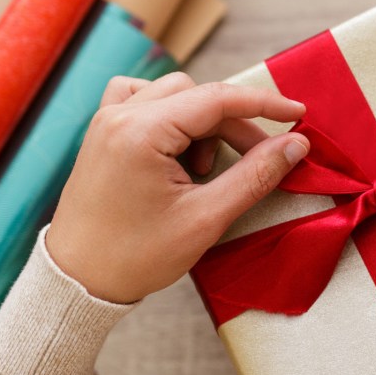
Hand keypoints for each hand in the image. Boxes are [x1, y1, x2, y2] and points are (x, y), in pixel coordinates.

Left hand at [46, 73, 309, 303]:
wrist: (77, 280)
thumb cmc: (136, 256)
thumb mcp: (206, 218)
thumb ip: (255, 175)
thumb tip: (296, 144)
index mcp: (141, 132)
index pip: (217, 99)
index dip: (264, 104)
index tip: (298, 115)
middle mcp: (119, 115)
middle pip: (198, 95)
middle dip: (235, 125)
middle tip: (259, 161)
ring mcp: (106, 121)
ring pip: (174, 94)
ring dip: (202, 123)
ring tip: (204, 170)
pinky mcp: (102, 133)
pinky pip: (144, 101)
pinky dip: (171, 117)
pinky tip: (177, 150)